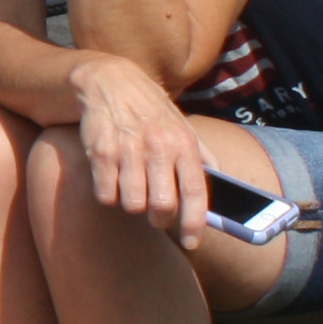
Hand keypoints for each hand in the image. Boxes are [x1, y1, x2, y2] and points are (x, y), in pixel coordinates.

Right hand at [69, 51, 213, 245]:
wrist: (108, 80)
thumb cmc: (149, 110)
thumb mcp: (181, 125)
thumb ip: (201, 154)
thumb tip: (222, 184)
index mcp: (183, 143)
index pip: (196, 191)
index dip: (194, 223)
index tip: (191, 243)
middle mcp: (158, 146)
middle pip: (162, 204)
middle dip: (158, 218)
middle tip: (154, 214)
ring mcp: (128, 148)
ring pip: (132, 204)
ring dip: (131, 205)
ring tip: (131, 191)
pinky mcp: (100, 150)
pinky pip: (105, 194)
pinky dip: (107, 195)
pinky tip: (110, 181)